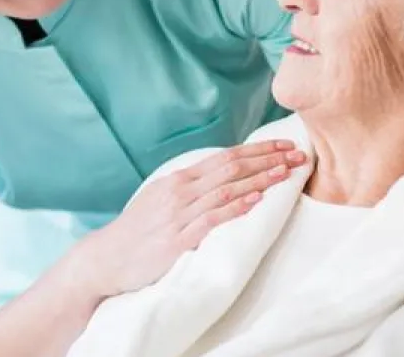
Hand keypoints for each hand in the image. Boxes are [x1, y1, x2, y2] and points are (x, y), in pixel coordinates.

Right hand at [76, 139, 306, 298]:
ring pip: (227, 189)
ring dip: (260, 178)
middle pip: (232, 167)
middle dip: (268, 158)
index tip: (283, 144)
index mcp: (178, 179)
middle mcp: (180, 191)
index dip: (258, 149)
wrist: (106, 259)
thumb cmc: (137, 233)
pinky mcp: (177, 239)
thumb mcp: (161, 201)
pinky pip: (212, 218)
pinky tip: (256, 200)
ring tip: (286, 172)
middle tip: (298, 153)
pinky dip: (236, 206)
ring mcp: (178, 214)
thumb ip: (190, 190)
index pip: (225, 157)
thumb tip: (222, 181)